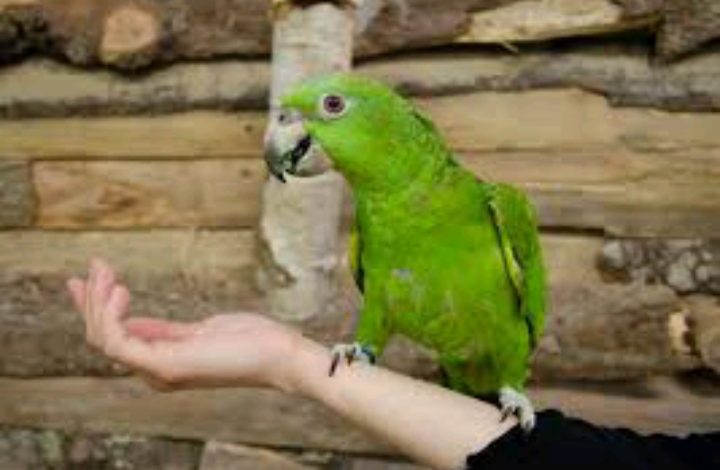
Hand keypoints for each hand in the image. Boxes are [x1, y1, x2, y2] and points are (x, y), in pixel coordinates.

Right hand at [67, 258, 310, 392]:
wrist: (279, 355)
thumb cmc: (250, 341)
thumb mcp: (200, 330)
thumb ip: (166, 331)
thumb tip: (137, 321)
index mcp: (160, 362)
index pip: (113, 339)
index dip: (95, 309)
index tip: (85, 277)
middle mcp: (153, 371)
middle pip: (102, 338)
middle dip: (92, 300)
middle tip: (96, 263)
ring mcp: (158, 372)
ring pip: (104, 339)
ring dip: (97, 302)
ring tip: (104, 271)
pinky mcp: (166, 366)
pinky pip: (118, 342)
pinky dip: (110, 315)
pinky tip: (119, 288)